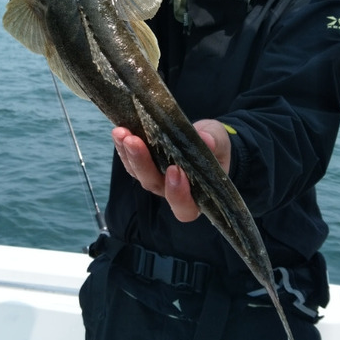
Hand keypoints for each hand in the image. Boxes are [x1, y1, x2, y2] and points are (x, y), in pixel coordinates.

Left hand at [112, 120, 230, 222]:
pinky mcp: (144, 166)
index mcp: (197, 195)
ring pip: (139, 174)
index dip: (179, 196)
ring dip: (129, 154)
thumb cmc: (215, 146)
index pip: (185, 208)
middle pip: (155, 186)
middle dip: (143, 164)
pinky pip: (131, 161)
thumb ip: (214, 142)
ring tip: (122, 133)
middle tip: (135, 142)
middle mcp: (172, 192)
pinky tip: (119, 132)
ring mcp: (156, 179)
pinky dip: (123, 147)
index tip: (175, 170)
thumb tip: (205, 139)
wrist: (203, 137)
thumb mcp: (219, 140)